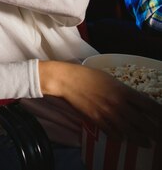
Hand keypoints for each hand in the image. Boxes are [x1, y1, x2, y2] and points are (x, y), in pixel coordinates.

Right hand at [39, 61, 161, 146]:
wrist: (67, 80)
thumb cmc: (88, 75)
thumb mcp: (110, 79)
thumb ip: (123, 91)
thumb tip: (134, 101)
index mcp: (124, 90)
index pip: (148, 105)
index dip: (159, 114)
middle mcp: (119, 103)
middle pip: (142, 121)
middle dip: (153, 131)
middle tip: (159, 137)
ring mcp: (107, 112)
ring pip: (128, 130)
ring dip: (139, 138)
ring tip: (146, 143)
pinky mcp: (96, 119)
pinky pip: (111, 132)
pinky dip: (119, 137)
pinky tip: (123, 139)